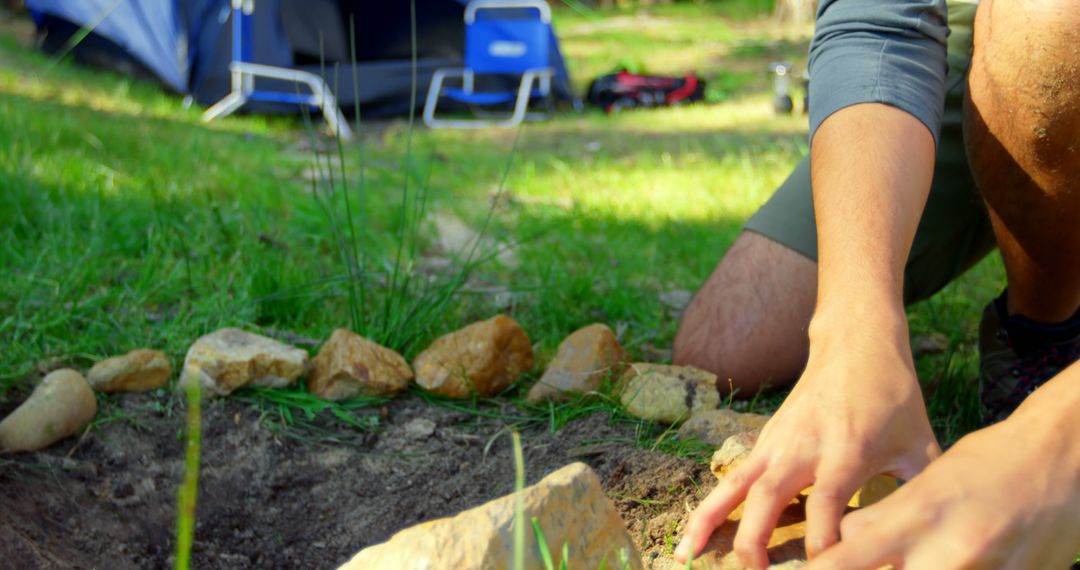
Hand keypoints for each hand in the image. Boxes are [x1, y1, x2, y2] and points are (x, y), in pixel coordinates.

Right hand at [675, 316, 940, 568]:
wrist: (855, 343)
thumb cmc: (892, 396)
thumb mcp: (919, 443)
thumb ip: (922, 491)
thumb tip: (936, 539)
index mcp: (844, 452)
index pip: (826, 506)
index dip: (823, 544)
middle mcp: (802, 448)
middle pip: (767, 498)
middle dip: (753, 540)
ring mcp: (777, 442)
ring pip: (734, 485)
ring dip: (708, 520)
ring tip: (684, 554)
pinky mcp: (764, 441)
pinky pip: (732, 477)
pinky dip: (711, 504)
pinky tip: (694, 532)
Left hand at [805, 408, 1079, 569]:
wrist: (1063, 456)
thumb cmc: (990, 461)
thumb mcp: (927, 479)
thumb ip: (885, 517)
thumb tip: (848, 543)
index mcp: (916, 514)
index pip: (845, 562)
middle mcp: (946, 552)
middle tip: (881, 559)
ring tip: (921, 553)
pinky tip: (965, 559)